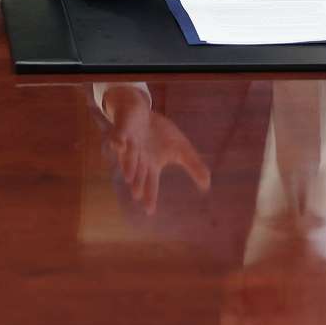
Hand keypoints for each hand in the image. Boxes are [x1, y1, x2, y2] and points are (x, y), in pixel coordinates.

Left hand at [102, 86, 210, 214]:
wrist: (142, 113)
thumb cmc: (160, 134)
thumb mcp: (181, 149)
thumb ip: (193, 165)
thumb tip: (207, 184)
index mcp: (151, 164)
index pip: (151, 183)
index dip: (150, 196)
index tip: (150, 212)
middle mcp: (138, 158)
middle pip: (138, 172)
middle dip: (138, 183)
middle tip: (137, 195)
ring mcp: (129, 144)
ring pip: (128, 156)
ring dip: (129, 165)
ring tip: (129, 177)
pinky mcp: (123, 130)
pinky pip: (118, 136)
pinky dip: (118, 141)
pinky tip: (119, 146)